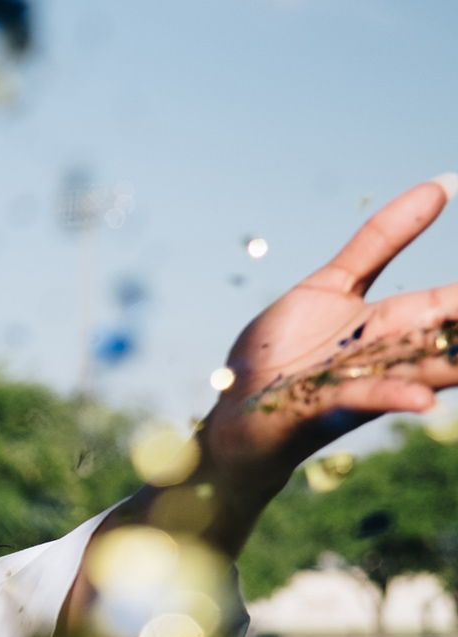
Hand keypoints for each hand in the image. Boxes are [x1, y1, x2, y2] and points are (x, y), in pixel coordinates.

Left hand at [202, 175, 457, 501]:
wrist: (238, 412)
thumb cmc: (283, 350)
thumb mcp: (331, 283)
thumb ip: (380, 240)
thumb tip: (439, 186)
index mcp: (394, 325)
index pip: (452, 303)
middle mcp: (389, 357)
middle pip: (448, 338)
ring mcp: (360, 383)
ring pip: (422, 374)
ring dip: (455, 367)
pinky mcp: (325, 406)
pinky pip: (364, 402)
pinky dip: (394, 399)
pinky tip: (424, 400)